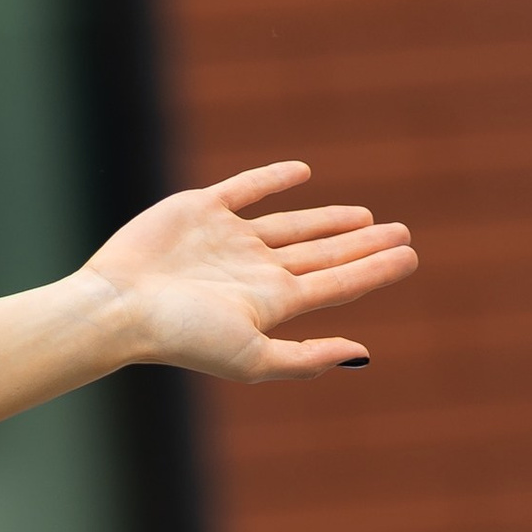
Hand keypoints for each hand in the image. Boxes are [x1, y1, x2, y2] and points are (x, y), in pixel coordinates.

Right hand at [84, 162, 416, 382]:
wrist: (120, 306)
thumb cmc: (181, 337)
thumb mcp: (251, 356)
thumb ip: (305, 357)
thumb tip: (362, 353)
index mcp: (271, 303)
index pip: (337, 283)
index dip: (376, 270)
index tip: (411, 256)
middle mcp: (255, 271)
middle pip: (324, 255)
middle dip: (364, 247)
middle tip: (403, 235)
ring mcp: (229, 240)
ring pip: (293, 226)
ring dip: (330, 221)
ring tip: (366, 218)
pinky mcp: (200, 209)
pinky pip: (246, 189)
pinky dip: (273, 179)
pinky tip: (301, 174)